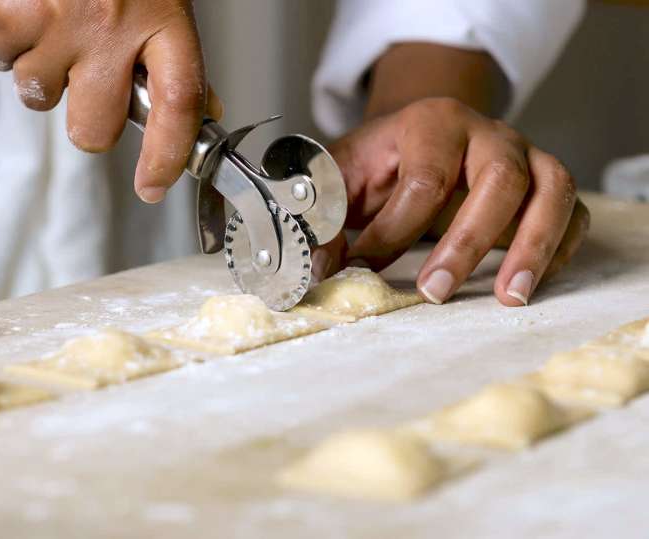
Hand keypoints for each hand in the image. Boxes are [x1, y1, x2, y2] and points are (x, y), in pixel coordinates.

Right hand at [0, 0, 221, 202]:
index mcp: (164, 19)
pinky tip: (25, 9)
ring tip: (54, 24)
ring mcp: (56, 20)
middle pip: (93, 130)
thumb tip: (205, 113)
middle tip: (87, 78)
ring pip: (39, 98)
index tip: (153, 186)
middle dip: (87, 116)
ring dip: (43, 71)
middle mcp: (112, 25)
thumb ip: (179, 61)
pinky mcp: (5, 10)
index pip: (179, 107)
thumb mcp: (165, 2)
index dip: (167, 157)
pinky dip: (6, 41)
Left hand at [315, 98, 589, 306]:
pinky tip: (534, 280)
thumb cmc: (382, 162)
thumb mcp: (342, 175)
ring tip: (510, 298)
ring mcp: (527, 156)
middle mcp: (488, 134)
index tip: (363, 267)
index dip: (394, 230)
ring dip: (533, 247)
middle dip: (468, 242)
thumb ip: (326, 214)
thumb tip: (319, 269)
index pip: (424, 179)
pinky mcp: (546, 184)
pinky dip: (562, 246)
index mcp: (432, 123)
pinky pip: (572, 211)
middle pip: (499, 179)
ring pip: (551, 191)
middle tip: (436, 292)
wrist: (421, 134)